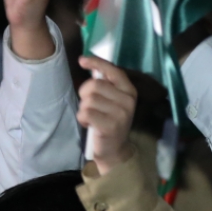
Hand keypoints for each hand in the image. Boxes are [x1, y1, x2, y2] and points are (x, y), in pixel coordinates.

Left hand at [77, 56, 137, 174]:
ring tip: (91, 117)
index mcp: (129, 91)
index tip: (82, 60)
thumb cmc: (109, 121)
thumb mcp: (112, 101)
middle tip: (88, 104)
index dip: (97, 63)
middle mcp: (128, 101)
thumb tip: (89, 64)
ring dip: (84, 108)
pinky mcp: (110, 126)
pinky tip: (89, 124)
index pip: (113, 71)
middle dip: (85, 93)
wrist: (115, 150)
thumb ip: (105, 84)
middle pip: (95, 85)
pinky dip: (82, 118)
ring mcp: (121, 114)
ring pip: (88, 100)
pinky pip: (86, 113)